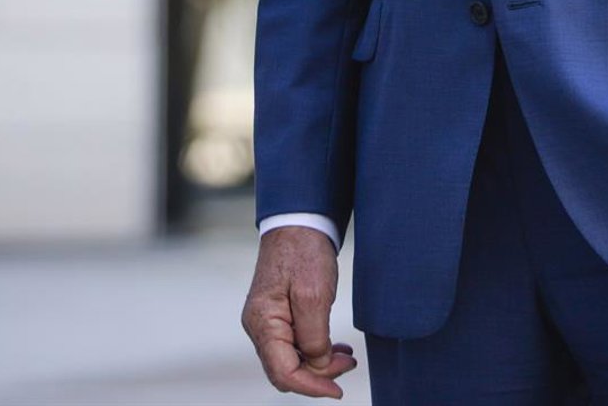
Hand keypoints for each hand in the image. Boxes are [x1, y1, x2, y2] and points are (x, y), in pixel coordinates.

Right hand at [242, 226, 357, 397]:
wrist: (299, 219)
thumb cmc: (304, 252)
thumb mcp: (314, 294)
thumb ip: (314, 336)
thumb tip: (317, 366)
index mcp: (263, 323)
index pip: (283, 373)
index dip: (311, 386)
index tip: (338, 390)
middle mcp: (259, 327)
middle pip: (285, 371)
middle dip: (318, 375)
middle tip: (349, 365)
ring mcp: (267, 322)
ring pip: (291, 359)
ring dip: (318, 364)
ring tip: (346, 357)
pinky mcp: (278, 315)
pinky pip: (294, 344)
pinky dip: (315, 350)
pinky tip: (335, 348)